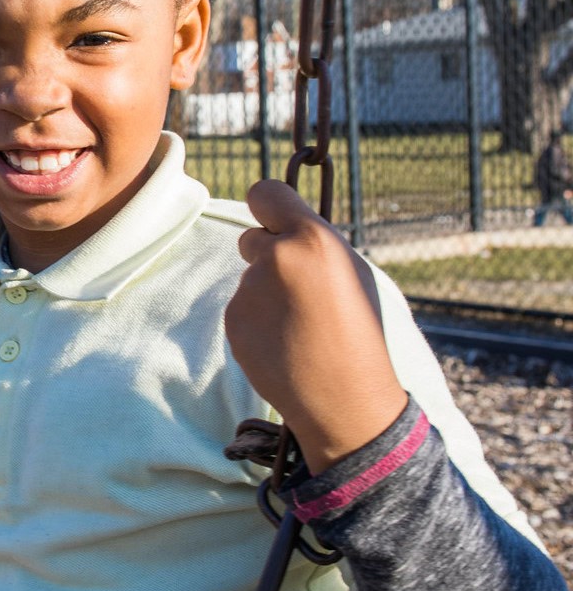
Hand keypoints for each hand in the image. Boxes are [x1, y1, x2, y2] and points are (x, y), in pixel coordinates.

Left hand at [225, 180, 406, 473]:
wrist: (346, 398)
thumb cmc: (359, 331)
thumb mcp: (350, 272)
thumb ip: (312, 243)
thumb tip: (280, 225)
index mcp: (312, 239)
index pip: (265, 192)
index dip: (268, 205)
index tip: (271, 217)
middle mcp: (275, 257)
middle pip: (252, 237)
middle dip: (268, 254)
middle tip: (300, 289)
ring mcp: (249, 290)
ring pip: (249, 276)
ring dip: (266, 292)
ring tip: (300, 324)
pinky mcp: (233, 320)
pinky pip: (241, 307)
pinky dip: (257, 320)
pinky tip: (283, 342)